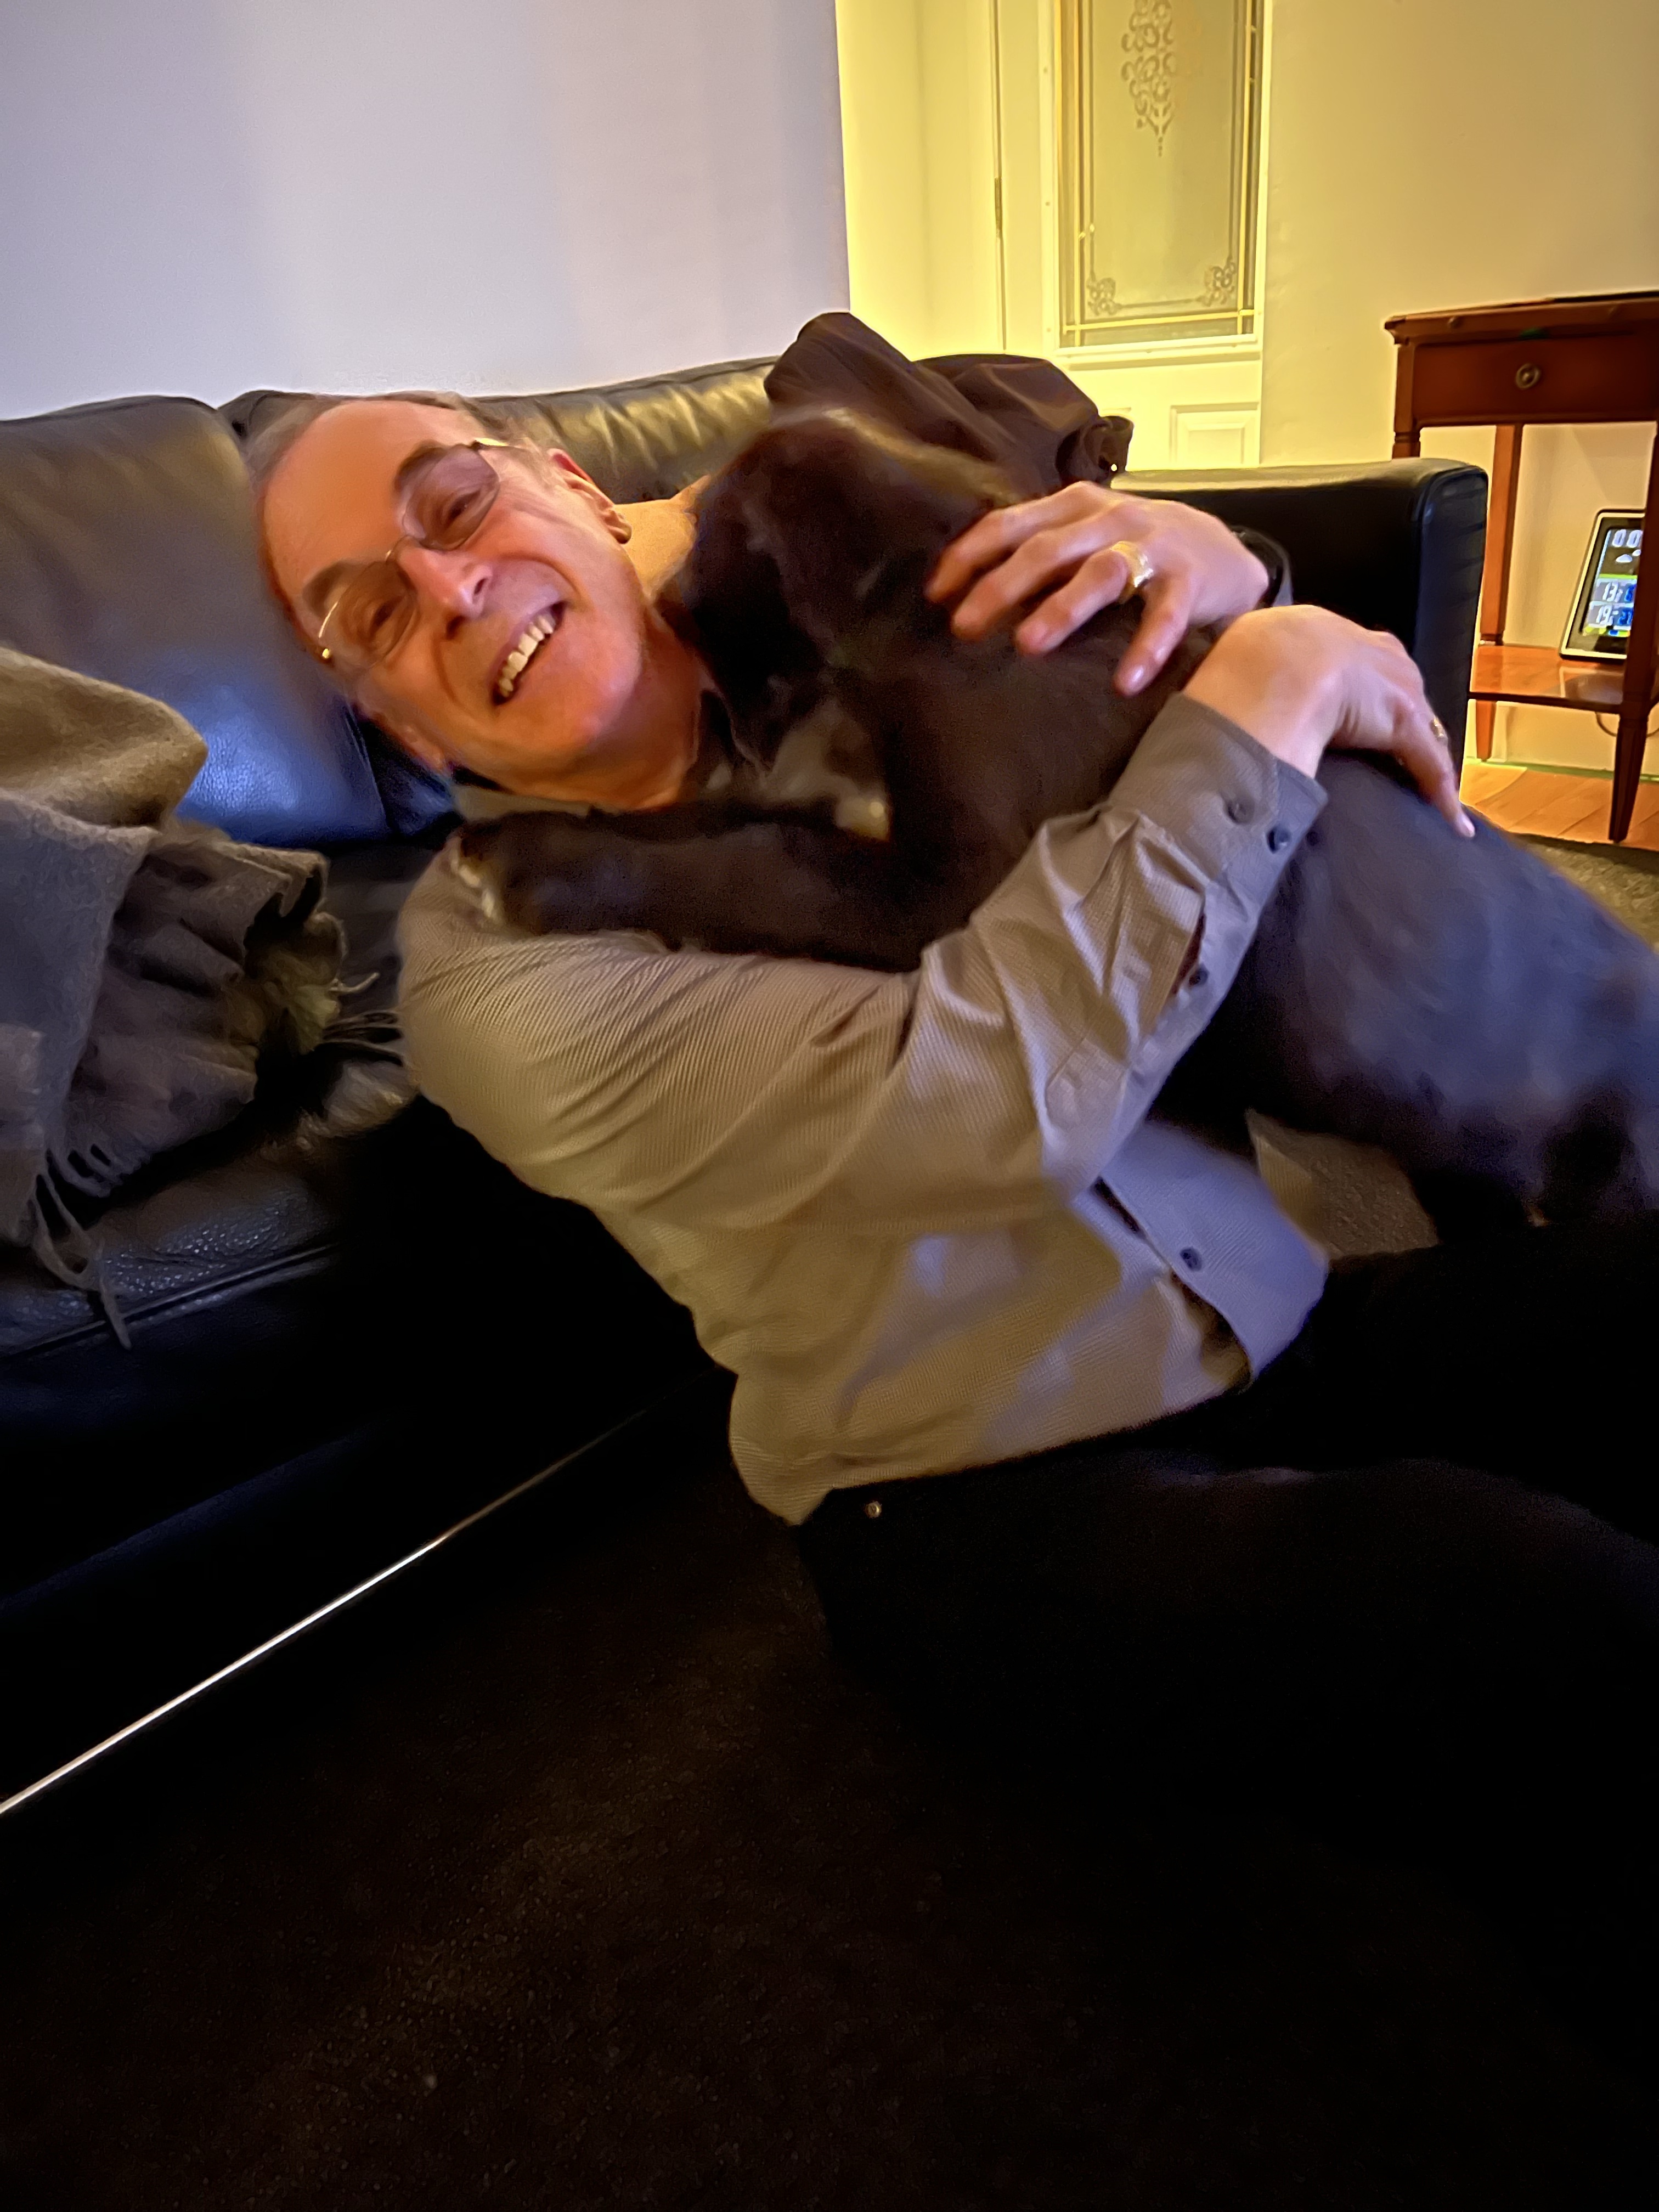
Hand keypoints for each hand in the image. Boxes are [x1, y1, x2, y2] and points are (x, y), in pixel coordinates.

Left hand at [926, 481, 1269, 694]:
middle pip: (1045, 549)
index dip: (969, 556)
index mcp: (1073, 505)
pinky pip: (1164, 615)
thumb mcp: (1083, 537)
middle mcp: (1110, 518)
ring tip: (1029, 645)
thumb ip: (1036, 555)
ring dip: (1062, 608)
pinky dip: (1145, 648)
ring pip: (1100, 572)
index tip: (936, 595)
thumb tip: (965, 597)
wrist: (1224, 553)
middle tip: (964, 628)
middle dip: (1000, 588)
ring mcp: (1152, 546)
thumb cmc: (1136, 551)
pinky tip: (1125, 683)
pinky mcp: (1189, 581)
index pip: (1009, 524)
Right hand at [1183, 605, 1472, 836]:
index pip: (1351, 654)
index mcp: (1321, 628)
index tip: (1350, 704)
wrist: (1274, 667)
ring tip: (1425, 784)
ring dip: (1423, 754)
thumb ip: (1239, 667)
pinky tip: (1452, 822)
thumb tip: (1209, 691)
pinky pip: (1429, 763)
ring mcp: (1392, 684)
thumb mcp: (1239, 650)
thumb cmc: (1244, 659)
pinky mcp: (1404, 722)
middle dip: (1397, 712)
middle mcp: (1368, 647)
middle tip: (1390, 745)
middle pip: (1395, 683)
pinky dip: (1442, 793)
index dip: (1354, 682)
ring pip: (1418, 723)